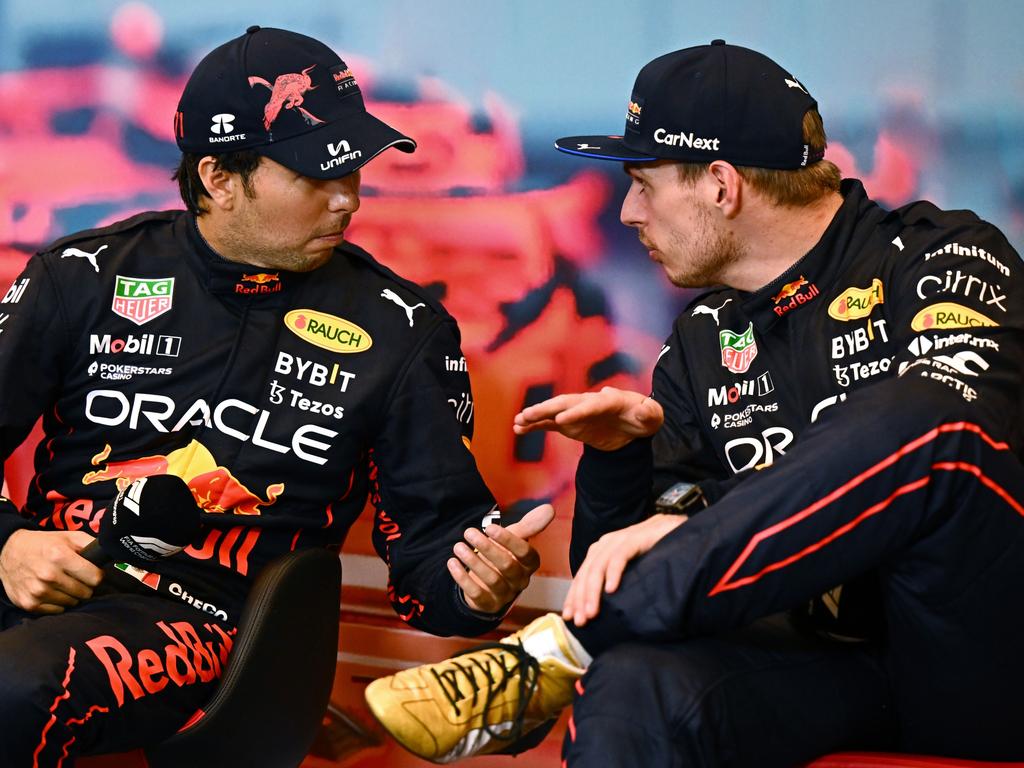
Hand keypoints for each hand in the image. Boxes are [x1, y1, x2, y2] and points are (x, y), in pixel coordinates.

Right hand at [0, 529, 103, 612]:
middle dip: (85, 585)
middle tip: (77, 578)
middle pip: (85, 592)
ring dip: (72, 595)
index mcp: (60, 556)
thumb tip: (109, 553)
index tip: (93, 573)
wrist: (8, 552)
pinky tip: (52, 590)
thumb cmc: (43, 544)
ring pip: (73, 602)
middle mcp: (49, 575)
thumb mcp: (68, 536)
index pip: (95, 578)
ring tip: (63, 583)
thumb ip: (90, 544)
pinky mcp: (29, 604)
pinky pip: (58, 610)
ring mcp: (38, 591)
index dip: (97, 575)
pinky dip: (58, 602)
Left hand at [448, 503, 554, 613]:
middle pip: (507, 565)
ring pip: (492, 580)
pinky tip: (452, 563)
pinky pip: (477, 594)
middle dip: (487, 548)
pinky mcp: (488, 604)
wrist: (490, 583)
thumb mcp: (515, 539)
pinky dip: (463, 578)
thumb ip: (530, 526)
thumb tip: (550, 509)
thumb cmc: (505, 555)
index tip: (489, 527)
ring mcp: (505, 595)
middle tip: (469, 532)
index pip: (525, 553)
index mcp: (530, 564)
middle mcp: (521, 581)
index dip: (508, 540)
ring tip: (458, 547)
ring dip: (473, 561)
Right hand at [513, 386, 663, 450]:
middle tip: (529, 415)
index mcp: (610, 400)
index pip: (592, 405)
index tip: (562, 420)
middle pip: (566, 403)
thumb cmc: (643, 418)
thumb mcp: (653, 416)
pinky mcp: (570, 424)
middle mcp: (589, 402)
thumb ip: (650, 413)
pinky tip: (519, 428)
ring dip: (536, 415)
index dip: (578, 412)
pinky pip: (550, 423)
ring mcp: (577, 413)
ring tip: (518, 422)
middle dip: (547, 408)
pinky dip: (535, 425)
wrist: (632, 425)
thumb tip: (645, 410)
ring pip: (554, 412)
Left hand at [562, 513, 686, 626]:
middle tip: (579, 621)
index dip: (574, 597)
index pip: (582, 576)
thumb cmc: (654, 552)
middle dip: (580, 599)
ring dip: (592, 591)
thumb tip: (602, 608)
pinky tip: (611, 589)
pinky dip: (613, 573)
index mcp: (601, 551)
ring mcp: (620, 540)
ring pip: (598, 567)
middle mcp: (606, 544)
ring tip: (591, 612)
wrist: (677, 528)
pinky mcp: (636, 538)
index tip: (569, 618)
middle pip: (586, 573)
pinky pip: (620, 556)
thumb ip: (616, 582)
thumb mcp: (630, 570)